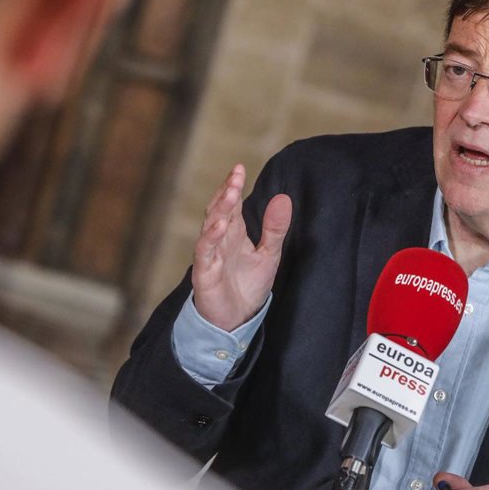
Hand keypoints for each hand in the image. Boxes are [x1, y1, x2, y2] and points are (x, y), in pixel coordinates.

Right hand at [191, 164, 291, 330]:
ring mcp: (210, 255)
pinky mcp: (205, 273)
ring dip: (219, 209)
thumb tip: (284, 198)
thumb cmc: (248, 286)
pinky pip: (204, 252)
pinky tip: (219, 225)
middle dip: (226, 192)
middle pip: (219, 210)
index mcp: (233, 233)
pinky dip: (210, 237)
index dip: (233, 186)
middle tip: (236, 175)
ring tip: (230, 193)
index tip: (239, 168)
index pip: (232, 204)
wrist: (236, 321)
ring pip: (210, 226)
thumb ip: (275, 228)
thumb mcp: (269, 255)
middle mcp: (220, 240)